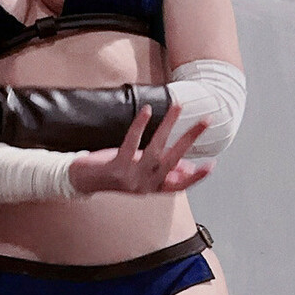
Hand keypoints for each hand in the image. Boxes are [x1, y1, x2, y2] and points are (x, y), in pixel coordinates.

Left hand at [69, 102, 211, 195]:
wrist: (82, 182)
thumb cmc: (115, 174)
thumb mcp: (141, 174)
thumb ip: (162, 170)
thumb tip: (188, 167)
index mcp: (152, 188)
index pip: (179, 186)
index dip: (195, 177)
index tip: (212, 164)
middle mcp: (144, 185)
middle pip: (173, 161)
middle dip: (191, 139)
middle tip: (206, 120)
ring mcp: (130, 178)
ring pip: (155, 149)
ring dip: (169, 124)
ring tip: (178, 106)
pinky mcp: (115, 168)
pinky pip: (131, 143)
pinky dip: (140, 125)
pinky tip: (147, 110)